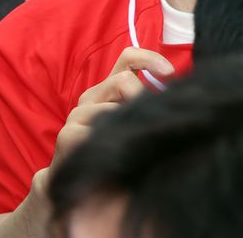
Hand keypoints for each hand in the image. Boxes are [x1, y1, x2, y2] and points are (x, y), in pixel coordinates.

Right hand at [49, 47, 172, 172]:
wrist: (74, 183)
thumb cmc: (110, 151)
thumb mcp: (130, 124)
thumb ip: (145, 107)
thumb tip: (173, 98)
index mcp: (107, 89)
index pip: (128, 58)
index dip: (149, 59)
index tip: (168, 72)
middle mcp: (91, 97)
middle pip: (123, 80)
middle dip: (142, 100)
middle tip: (152, 123)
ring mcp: (77, 115)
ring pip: (113, 109)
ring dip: (129, 127)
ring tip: (134, 148)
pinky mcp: (69, 136)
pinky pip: (99, 133)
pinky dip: (114, 143)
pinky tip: (119, 157)